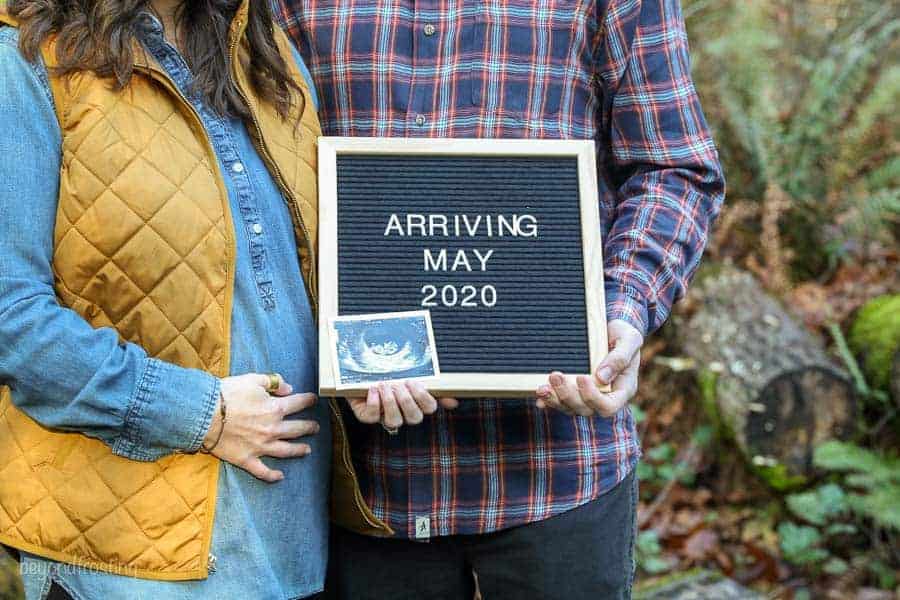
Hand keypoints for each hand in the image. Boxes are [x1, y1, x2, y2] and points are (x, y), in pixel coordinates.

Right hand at [204, 373, 319, 482]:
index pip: (299, 403)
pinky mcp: (246, 459)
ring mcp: (260, 447)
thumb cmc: (227, 394)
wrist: (203, 414)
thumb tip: (289, 388)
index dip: (309, 401)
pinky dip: (272, 476)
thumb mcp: (253, 380)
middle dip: (309, 427)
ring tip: (307, 450)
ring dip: (299, 450)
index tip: (314, 400)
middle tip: (316, 427)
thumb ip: (273, 382)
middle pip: (297, 429)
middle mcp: (272, 429)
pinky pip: (262, 471)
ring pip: (286, 451)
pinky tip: (280, 477)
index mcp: (275, 409)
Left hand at [348, 381, 458, 430]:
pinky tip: (373, 389)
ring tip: (385, 385)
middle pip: (414, 418)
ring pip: (394, 421)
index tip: (414, 382)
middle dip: (406, 400)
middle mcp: (403, 413)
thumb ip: (432, 385)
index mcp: (417, 403)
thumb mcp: (411, 373)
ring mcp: (385, 417)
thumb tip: (453, 403)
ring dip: (390, 402)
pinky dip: (373, 402)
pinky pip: (373, 416)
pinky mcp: (368, 416)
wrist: (361, 369)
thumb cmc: (390, 371)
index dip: (423, 397)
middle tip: (399, 384)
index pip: (429, 408)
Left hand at [535, 319, 642, 416]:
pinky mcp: (574, 390)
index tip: (582, 377)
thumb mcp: (629, 339)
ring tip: (542, 386)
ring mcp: (587, 396)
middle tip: (555, 375)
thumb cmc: (623, 334)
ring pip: (570, 408)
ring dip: (555, 399)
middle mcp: (604, 397)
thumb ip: (620, 358)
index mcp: (622, 390)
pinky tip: (538, 393)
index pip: (608, 407)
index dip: (593, 397)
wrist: (611, 329)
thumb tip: (601, 378)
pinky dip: (548, 400)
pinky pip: (560, 402)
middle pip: (585, 409)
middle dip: (568, 395)